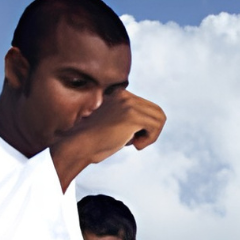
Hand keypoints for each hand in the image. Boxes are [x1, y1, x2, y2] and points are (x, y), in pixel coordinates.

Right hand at [51, 92, 166, 187]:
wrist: (79, 145)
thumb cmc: (94, 140)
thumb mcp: (113, 122)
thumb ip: (129, 117)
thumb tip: (157, 121)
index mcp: (119, 94)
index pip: (148, 107)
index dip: (145, 126)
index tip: (130, 137)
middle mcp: (125, 95)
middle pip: (157, 111)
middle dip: (151, 130)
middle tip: (135, 142)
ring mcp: (129, 104)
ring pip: (160, 118)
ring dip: (151, 136)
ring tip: (135, 143)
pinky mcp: (132, 115)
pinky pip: (156, 127)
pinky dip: (149, 140)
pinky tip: (135, 145)